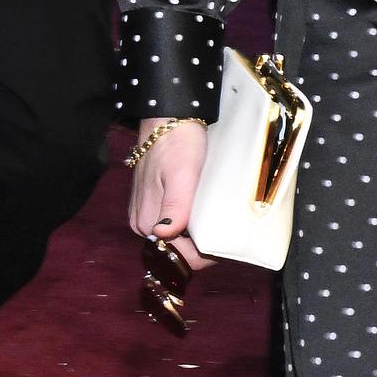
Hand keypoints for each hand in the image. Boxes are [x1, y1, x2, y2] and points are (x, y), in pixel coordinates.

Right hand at [127, 117, 215, 270]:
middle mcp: (143, 224)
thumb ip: (175, 205)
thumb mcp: (182, 173)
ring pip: (177, 240)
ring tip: (226, 228)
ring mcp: (148, 214)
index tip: (228, 248)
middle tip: (233, 238)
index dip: (203, 257)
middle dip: (204, 249)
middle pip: (177, 251)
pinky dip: (193, 226)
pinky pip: (175, 224)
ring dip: (199, 238)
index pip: (177, 258)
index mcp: (148, 222)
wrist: (168, 119)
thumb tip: (165, 235)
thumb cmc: (178, 143)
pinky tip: (210, 217)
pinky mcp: (154, 203)